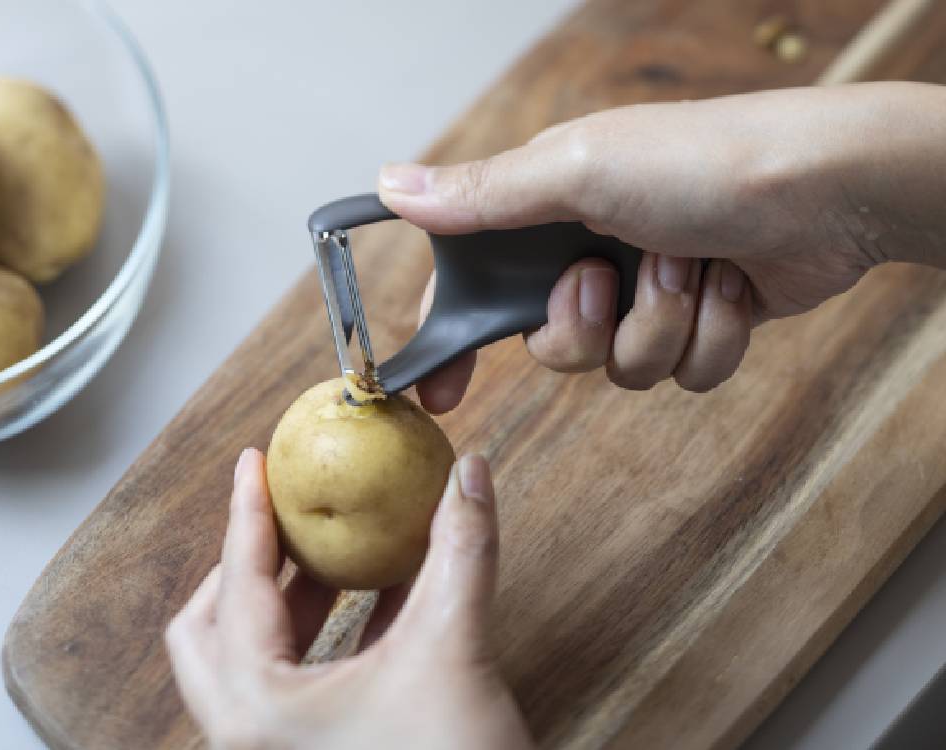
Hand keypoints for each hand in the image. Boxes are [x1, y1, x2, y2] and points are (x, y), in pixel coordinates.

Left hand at [166, 448, 532, 749]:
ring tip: (329, 550)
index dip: (246, 513)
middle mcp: (252, 734)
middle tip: (281, 515)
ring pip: (252, 657)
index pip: (238, 583)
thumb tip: (468, 474)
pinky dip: (324, 631)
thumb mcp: (455, 649)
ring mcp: (280, 749)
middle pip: (211, 627)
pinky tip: (377, 595)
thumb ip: (460, 551)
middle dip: (245, 563)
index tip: (252, 462)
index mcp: (260, 707)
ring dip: (288, 597)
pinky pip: (297, 679)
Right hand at [379, 82, 945, 411]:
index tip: (440, 393)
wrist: (828, 189)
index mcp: (550, 212)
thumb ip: (483, 194)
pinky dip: (710, 336)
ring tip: (692, 266)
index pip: (478, 287)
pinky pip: (685, 373)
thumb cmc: (703, 162)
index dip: (456, 341)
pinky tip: (732, 285)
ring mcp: (652, 291)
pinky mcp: (702, 320)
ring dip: (662, 326)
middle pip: (553, 345)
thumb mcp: (576, 170)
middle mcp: (596, 253)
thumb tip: (393, 185)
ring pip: (625, 368)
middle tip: (608, 278)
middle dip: (587, 329)